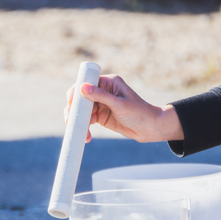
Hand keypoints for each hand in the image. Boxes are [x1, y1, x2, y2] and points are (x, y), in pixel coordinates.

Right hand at [64, 75, 183, 142]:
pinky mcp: (100, 117)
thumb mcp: (120, 104)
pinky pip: (87, 121)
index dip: (76, 93)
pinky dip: (84, 129)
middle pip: (80, 98)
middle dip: (74, 111)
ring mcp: (101, 104)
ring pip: (82, 111)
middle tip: (70, 122)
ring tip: (83, 134)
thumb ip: (101, 96)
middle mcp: (103, 92)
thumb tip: (82, 87)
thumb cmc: (140, 113)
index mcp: (108, 83)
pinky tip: (86, 137)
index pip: (86, 83)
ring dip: (79, 122)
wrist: (150, 129)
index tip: (71, 104)